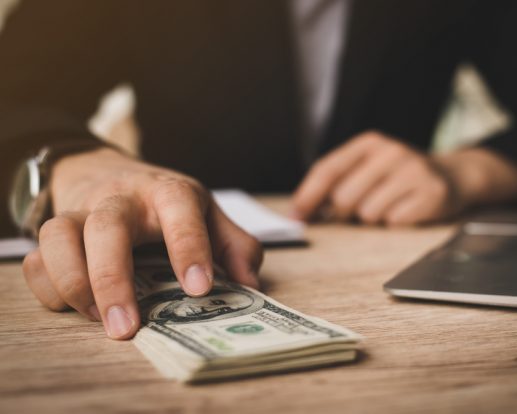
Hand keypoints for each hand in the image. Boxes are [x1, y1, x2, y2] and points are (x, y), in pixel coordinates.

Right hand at [22, 147, 262, 339]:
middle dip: (113, 278)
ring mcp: (82, 211)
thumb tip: (250, 285)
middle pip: (108, 226)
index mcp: (168, 192)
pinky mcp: (54, 229)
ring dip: (73, 282)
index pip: (180, 210)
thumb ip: (235, 246)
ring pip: (58, 235)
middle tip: (127, 328)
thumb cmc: (167, 205)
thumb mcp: (208, 215)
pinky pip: (37, 257)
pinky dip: (48, 287)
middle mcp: (122, 198)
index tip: (199, 289)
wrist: (110, 173)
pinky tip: (75, 308)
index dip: (188, 247)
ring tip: (97, 318)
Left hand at [292, 131, 516, 224]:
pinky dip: (395, 222)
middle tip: (359, 208)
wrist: (454, 175)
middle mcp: (391, 152)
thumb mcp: (369, 167)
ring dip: (373, 217)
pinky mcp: (431, 194)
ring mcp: (414, 171)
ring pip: (368, 213)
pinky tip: (406, 209)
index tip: (296, 216)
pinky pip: (394, 222)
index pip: (328, 169)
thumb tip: (300, 211)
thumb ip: (336, 182)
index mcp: (370, 143)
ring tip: (389, 204)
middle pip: (344, 197)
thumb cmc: (398, 176)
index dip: (308, 195)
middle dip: (345, 211)